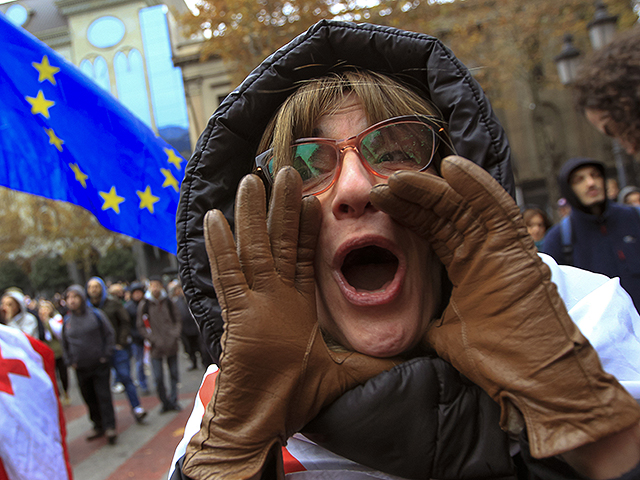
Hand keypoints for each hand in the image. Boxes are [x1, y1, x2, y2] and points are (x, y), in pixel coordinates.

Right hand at [183, 167, 397, 479]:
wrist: (260, 425)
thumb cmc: (293, 401)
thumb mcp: (343, 375)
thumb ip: (372, 364)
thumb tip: (408, 361)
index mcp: (295, 307)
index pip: (302, 257)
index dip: (308, 228)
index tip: (316, 200)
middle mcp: (272, 298)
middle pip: (277, 243)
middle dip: (282, 208)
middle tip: (285, 172)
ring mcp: (252, 304)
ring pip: (252, 250)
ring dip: (252, 216)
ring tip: (253, 180)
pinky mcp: (237, 316)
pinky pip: (228, 275)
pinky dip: (220, 247)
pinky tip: (216, 219)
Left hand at [370, 156, 639, 458]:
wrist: (531, 382)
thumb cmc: (496, 361)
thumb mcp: (445, 335)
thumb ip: (430, 321)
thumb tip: (409, 325)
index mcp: (467, 266)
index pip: (433, 229)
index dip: (407, 212)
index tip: (379, 201)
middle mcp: (484, 251)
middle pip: (444, 213)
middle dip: (412, 197)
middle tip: (380, 185)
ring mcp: (501, 248)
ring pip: (463, 207)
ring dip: (431, 189)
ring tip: (399, 176)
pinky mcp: (517, 250)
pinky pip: (496, 209)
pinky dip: (476, 186)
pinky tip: (451, 167)